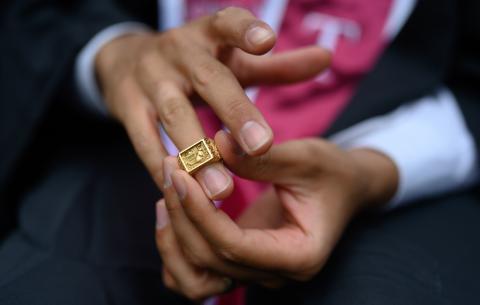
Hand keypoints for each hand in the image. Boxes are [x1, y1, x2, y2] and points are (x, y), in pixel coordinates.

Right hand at [95, 7, 329, 195]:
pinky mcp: (125, 105)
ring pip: (174, 115)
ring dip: (198, 153)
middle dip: (235, 113)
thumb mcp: (233, 59)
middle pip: (208, 79)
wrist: (127, 58)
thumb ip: (277, 65)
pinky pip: (143, 139)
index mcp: (209, 35)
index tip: (267, 41)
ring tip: (223, 190)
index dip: (244, 30)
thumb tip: (327, 58)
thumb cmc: (196, 64)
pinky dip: (161, 165)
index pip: (226, 22)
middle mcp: (178, 52)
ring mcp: (148, 78)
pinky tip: (183, 191)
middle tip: (261, 147)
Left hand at [155, 131, 397, 300]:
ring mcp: (256, 272)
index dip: (201, 212)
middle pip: (210, 261)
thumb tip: (215, 143)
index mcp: (300, 255)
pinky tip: (174, 210)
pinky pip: (197, 273)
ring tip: (167, 192)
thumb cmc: (331, 171)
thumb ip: (261, 157)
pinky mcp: (240, 261)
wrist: (341, 186)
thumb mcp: (305, 158)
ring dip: (173, 241)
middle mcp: (276, 274)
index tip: (180, 173)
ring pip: (196, 280)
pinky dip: (176, 249)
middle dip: (183, 215)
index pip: (235, 246)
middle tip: (171, 168)